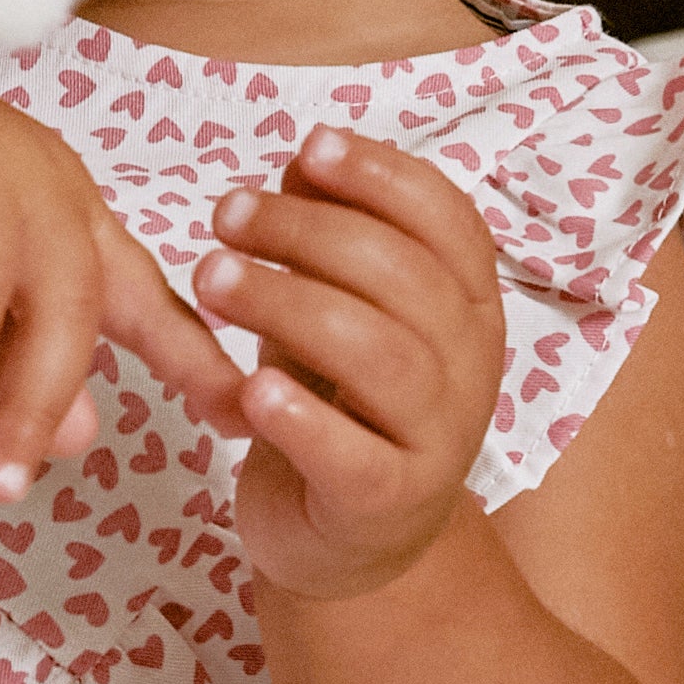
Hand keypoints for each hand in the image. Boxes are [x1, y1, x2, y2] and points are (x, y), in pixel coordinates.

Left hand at [194, 124, 506, 600]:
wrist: (349, 537)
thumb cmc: (340, 400)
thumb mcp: (340, 307)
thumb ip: (330, 239)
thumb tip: (304, 158)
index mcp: (468, 306)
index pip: (450, 222)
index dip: (383, 176)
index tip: (308, 147)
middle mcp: (470, 367)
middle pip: (406, 278)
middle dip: (310, 232)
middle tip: (226, 216)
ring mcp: (437, 440)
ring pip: (382, 357)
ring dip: (291, 305)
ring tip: (212, 281)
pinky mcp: (388, 504)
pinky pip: (356, 457)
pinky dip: (304, 420)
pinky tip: (250, 389)